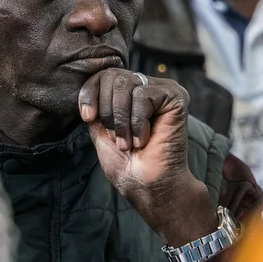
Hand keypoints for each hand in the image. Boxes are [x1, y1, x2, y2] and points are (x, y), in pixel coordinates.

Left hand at [79, 70, 217, 246]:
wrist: (148, 186)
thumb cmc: (128, 164)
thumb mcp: (101, 131)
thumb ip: (96, 107)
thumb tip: (87, 88)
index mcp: (130, 93)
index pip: (103, 75)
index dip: (90, 93)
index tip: (87, 118)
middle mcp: (147, 86)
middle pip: (112, 76)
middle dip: (107, 112)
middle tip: (118, 138)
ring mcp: (162, 90)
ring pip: (126, 84)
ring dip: (121, 120)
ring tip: (129, 143)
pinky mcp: (176, 96)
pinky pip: (143, 95)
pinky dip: (137, 122)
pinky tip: (144, 139)